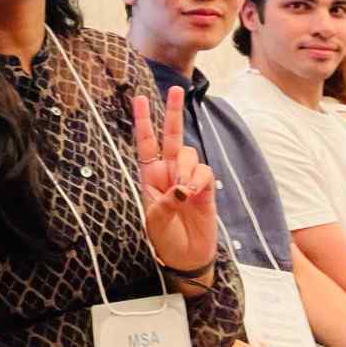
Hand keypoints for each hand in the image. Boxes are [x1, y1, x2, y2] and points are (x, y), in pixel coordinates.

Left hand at [133, 87, 218, 274]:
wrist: (186, 257)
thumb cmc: (165, 239)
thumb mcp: (154, 222)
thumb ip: (163, 203)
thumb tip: (179, 188)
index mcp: (149, 176)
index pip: (145, 143)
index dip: (143, 121)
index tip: (139, 98)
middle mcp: (169, 172)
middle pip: (172, 136)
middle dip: (172, 112)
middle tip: (176, 88)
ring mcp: (188, 179)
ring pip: (189, 153)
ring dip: (186, 168)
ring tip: (184, 191)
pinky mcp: (206, 188)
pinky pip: (205, 171)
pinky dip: (199, 178)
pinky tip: (195, 193)